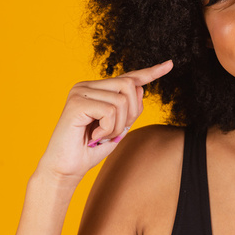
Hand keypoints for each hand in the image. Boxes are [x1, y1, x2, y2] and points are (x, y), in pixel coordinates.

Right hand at [35, 60, 173, 182]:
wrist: (65, 170)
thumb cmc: (90, 150)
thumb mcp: (118, 127)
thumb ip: (129, 108)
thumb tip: (141, 88)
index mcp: (96, 89)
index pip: (128, 77)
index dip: (150, 72)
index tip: (169, 64)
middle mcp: (87, 85)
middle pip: (129, 85)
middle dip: (131, 113)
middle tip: (114, 132)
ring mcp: (80, 92)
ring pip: (121, 100)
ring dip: (117, 125)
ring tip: (101, 135)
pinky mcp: (76, 103)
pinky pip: (110, 111)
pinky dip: (108, 128)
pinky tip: (94, 136)